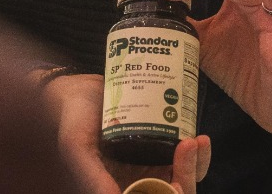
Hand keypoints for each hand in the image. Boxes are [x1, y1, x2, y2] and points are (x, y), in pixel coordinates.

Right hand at [39, 72, 210, 193]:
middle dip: (187, 175)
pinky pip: (186, 156)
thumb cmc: (72, 120)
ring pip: (184, 176)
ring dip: (196, 164)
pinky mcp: (160, 143)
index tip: (176, 183)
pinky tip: (198, 136)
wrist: (78, 88)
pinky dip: (197, 152)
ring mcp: (151, 164)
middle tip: (188, 147)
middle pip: (173, 191)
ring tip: (196, 140)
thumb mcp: (76, 148)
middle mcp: (138, 181)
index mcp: (119, 189)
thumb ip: (93, 177)